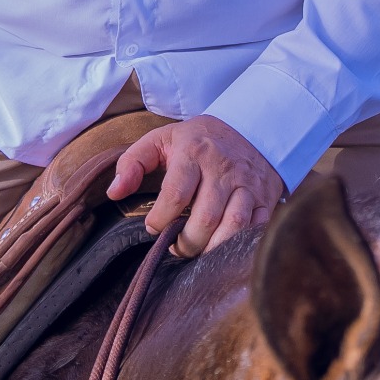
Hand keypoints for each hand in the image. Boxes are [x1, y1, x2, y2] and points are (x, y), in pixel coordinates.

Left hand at [108, 116, 284, 256]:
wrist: (250, 127)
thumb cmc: (198, 140)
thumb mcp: (161, 140)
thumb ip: (132, 162)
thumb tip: (114, 192)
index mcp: (194, 152)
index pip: (175, 194)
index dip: (160, 219)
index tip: (153, 227)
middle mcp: (223, 168)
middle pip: (205, 217)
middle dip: (186, 242)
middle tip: (176, 247)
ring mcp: (248, 184)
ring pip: (233, 227)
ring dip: (212, 249)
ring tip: (198, 251)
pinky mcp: (265, 198)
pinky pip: (257, 229)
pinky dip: (241, 246)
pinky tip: (224, 249)